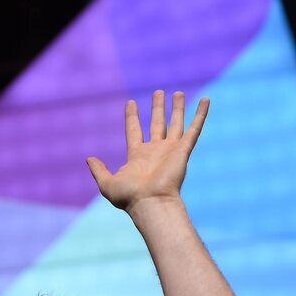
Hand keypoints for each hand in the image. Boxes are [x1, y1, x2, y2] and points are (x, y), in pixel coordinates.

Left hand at [86, 90, 208, 212]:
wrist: (151, 202)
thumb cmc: (129, 197)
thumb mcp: (107, 183)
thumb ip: (98, 170)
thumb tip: (89, 159)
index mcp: (137, 156)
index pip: (134, 130)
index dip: (132, 116)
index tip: (130, 103)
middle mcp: (155, 151)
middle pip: (157, 124)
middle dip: (157, 108)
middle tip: (158, 92)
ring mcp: (170, 150)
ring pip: (175, 123)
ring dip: (177, 108)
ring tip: (177, 92)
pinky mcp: (183, 150)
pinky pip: (194, 128)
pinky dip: (200, 114)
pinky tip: (205, 100)